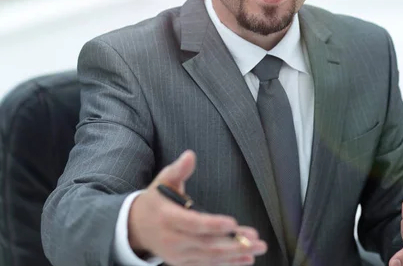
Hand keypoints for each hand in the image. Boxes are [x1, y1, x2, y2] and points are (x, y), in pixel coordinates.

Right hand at [128, 150, 267, 265]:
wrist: (137, 226)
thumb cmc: (156, 199)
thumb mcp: (164, 180)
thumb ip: (178, 169)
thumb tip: (190, 155)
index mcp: (168, 218)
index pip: (193, 224)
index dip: (213, 225)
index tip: (233, 223)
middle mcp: (173, 240)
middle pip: (206, 244)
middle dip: (233, 243)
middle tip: (256, 239)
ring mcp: (178, 255)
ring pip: (210, 257)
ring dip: (235, 255)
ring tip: (257, 248)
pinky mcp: (184, 262)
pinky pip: (207, 265)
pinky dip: (227, 263)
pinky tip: (246, 258)